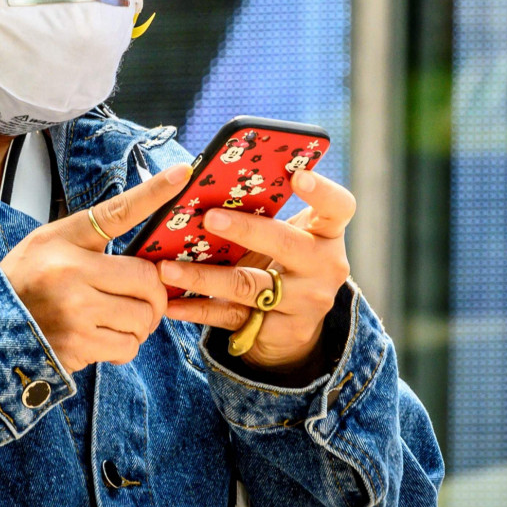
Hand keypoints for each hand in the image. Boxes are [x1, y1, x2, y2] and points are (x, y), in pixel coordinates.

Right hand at [1, 163, 190, 373]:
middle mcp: (71, 276)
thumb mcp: (50, 241)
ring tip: (117, 316)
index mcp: (67, 244)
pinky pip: (129, 347)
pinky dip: (125, 344)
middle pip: (147, 281)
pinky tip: (104, 336)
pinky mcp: (79, 347)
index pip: (119, 213)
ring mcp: (76, 315)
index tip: (183, 173)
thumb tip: (144, 233)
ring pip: (143, 318)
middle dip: (154, 293)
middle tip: (143, 295)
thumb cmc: (26, 277)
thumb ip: (94, 234)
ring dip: (140, 322)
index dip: (154, 192)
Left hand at [158, 170, 355, 377]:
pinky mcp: (281, 331)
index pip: (338, 207)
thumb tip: (209, 181)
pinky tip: (170, 303)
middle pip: (287, 244)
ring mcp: (306, 303)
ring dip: (204, 276)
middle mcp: (325, 267)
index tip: (297, 175)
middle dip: (246, 230)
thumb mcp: (288, 235)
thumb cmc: (283, 262)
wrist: (294, 326)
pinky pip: (231, 317)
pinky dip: (197, 309)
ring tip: (167, 267)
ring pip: (249, 286)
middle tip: (208, 218)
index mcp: (328, 233)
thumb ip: (266, 212)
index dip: (321, 190)